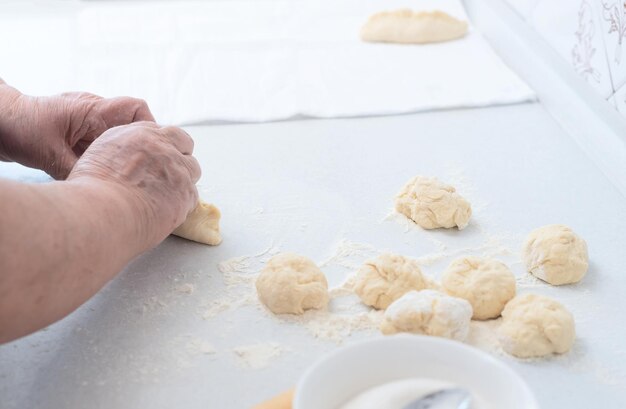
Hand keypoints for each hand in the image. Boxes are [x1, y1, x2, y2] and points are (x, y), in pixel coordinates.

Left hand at [0, 86, 153, 178]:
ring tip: (123, 176)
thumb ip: (80, 171)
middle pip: (133, 126)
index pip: (136, 109)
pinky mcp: (81, 134)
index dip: (151, 128)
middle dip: (140, 148)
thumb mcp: (50, 155)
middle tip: (142, 170)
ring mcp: (88, 123)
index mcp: (91, 110)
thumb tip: (102, 190)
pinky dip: (108, 159)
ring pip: (119, 138)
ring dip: (123, 155)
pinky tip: (105, 175)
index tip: (152, 151)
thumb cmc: (20, 128)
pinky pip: (105, 145)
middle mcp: (94, 112)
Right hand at [68, 122, 200, 248]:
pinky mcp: (186, 192)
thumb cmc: (90, 189)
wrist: (101, 210)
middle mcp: (162, 146)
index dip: (163, 146)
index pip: (163, 132)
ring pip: (193, 170)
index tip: (158, 158)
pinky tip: (165, 212)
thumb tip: (125, 163)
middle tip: (166, 176)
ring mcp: (178, 168)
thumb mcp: (99, 155)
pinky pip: (192, 196)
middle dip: (179, 157)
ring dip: (183, 180)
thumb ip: (120, 152)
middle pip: (184, 144)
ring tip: (165, 197)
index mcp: (139, 133)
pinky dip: (182, 204)